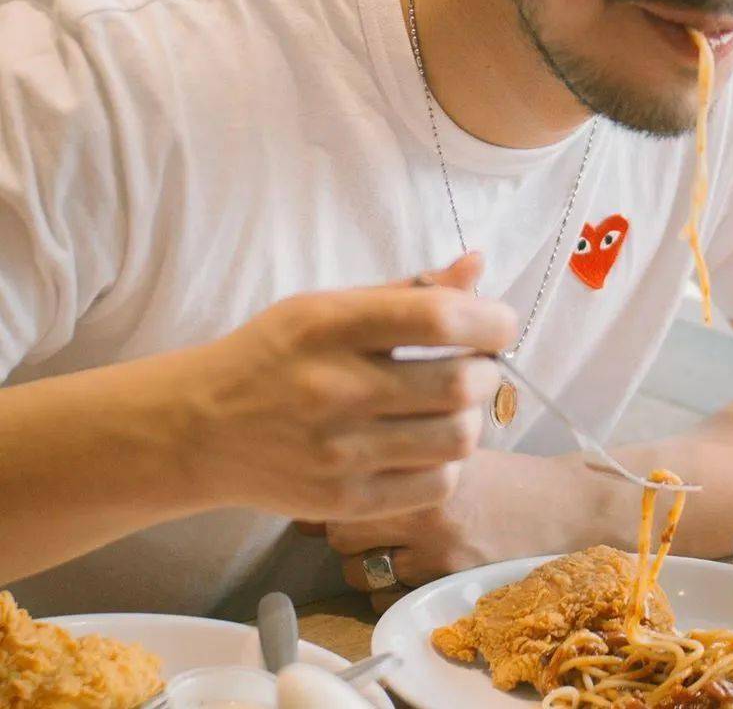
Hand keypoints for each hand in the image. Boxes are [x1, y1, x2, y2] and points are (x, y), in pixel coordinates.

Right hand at [177, 253, 516, 522]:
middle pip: (460, 383)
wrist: (198, 428)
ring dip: (472, 417)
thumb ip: (408, 291)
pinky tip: (427, 443)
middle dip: (488, 370)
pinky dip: (449, 462)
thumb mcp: (328, 306)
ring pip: (458, 438)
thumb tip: (478, 265)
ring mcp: (339, 452)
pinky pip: (436, 486)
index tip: (498, 323)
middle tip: (478, 364)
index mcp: (330, 326)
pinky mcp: (343, 501)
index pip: (438, 319)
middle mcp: (335, 388)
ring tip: (453, 405)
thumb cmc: (273, 355)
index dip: (490, 320)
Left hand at [325, 450, 594, 612]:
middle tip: (365, 522)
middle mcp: (425, 496)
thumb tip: (331, 477)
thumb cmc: (507, 478)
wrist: (566, 507)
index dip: (331, 490)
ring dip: (364, 562)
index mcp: (425, 456)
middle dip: (343, 529)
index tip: (330, 490)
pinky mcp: (447, 578)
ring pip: (359, 567)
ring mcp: (436, 542)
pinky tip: (416, 567)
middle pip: (342, 527)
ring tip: (392, 547)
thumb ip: (400, 463)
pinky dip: (392, 586)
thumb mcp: (455, 454)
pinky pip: (390, 593)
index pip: (348, 479)